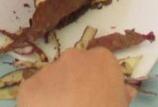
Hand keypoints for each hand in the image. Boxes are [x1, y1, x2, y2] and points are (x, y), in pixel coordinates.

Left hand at [18, 48, 135, 106]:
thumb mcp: (122, 105)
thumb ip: (122, 93)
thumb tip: (127, 90)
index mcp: (101, 58)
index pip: (97, 64)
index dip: (95, 80)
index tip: (94, 97)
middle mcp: (74, 56)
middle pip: (72, 67)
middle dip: (73, 83)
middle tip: (76, 106)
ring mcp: (50, 69)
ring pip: (51, 80)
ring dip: (54, 93)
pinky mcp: (30, 85)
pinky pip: (33, 93)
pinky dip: (37, 103)